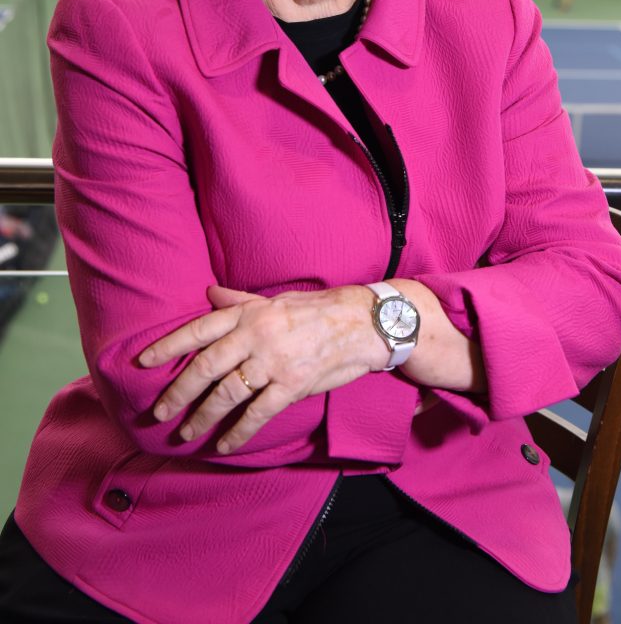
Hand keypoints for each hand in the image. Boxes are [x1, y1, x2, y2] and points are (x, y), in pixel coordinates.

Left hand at [139, 285, 387, 452]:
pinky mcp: (292, 384)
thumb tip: (210, 294)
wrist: (359, 323)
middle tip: (159, 411)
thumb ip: (240, 301)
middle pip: (206, 366)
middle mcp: (256, 336)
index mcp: (249, 313)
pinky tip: (224, 443)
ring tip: (186, 433)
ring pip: (227, 393)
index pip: (200, 329)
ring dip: (203, 416)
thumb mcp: (274, 300)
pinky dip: (238, 431)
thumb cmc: (315, 310)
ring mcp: (273, 362)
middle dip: (178, 391)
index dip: (169, 346)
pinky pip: (257, 412)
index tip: (143, 362)